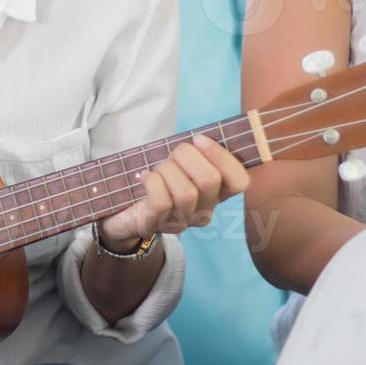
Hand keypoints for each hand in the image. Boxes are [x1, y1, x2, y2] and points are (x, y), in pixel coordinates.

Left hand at [95, 134, 250, 249]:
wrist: (125, 209)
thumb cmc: (159, 179)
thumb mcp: (181, 163)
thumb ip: (197, 151)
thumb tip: (204, 137)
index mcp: (216, 193)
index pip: (240, 182)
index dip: (222, 157)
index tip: (200, 139)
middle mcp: (204, 211)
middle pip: (210, 181)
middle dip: (186, 156)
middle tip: (172, 154)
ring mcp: (182, 223)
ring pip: (186, 193)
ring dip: (167, 170)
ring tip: (158, 169)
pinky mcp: (157, 226)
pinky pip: (162, 202)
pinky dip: (151, 181)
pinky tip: (145, 178)